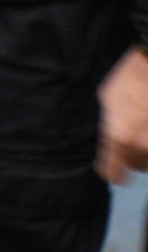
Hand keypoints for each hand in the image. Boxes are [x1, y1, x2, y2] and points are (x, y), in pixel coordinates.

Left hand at [99, 49, 147, 181]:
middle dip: (135, 157)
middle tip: (133, 142)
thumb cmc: (127, 79)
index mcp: (119, 137)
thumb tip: (112, 141)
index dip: (113, 173)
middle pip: (138, 166)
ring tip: (144, 129)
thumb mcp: (107, 101)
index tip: (114, 172)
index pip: (113, 172)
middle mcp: (142, 145)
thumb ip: (109, 127)